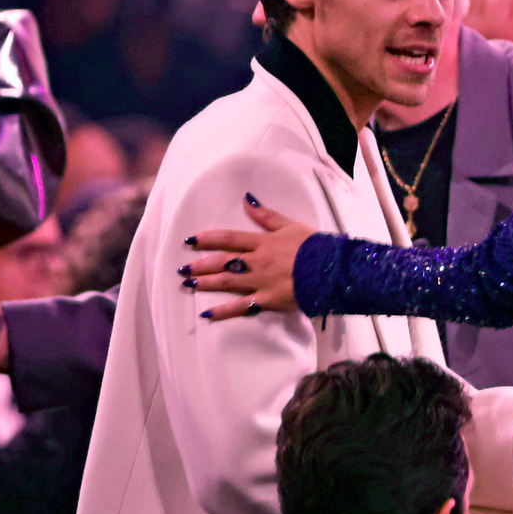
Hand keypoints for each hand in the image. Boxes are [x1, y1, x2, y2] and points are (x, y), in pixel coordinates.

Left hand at [181, 195, 315, 319]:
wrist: (330, 269)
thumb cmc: (314, 246)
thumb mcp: (291, 225)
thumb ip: (267, 215)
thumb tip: (247, 199)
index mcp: (263, 242)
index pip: (230, 238)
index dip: (208, 239)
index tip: (190, 240)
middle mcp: (256, 262)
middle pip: (223, 261)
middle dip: (201, 264)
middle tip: (182, 268)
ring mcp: (260, 282)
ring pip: (226, 282)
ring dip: (206, 283)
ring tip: (188, 284)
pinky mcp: (267, 300)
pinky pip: (241, 307)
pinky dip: (223, 311)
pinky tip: (206, 314)